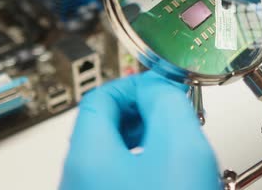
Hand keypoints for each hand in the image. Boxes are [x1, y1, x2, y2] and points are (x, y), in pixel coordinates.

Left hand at [60, 72, 219, 189]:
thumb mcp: (181, 148)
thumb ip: (166, 102)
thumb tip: (158, 84)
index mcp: (88, 156)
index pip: (102, 95)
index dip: (138, 83)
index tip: (165, 86)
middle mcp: (80, 178)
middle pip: (108, 123)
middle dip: (147, 110)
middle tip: (177, 113)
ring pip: (120, 151)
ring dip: (152, 138)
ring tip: (180, 144)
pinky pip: (126, 175)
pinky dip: (150, 164)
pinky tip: (175, 173)